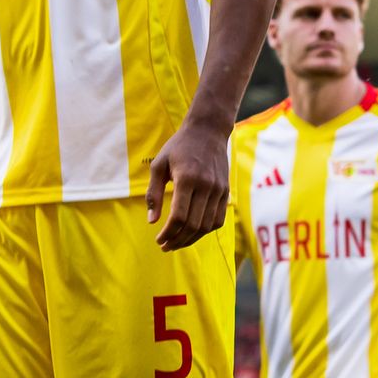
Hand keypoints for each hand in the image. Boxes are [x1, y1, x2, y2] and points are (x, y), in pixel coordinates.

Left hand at [145, 115, 232, 248]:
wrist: (208, 131)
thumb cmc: (178, 147)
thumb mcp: (159, 165)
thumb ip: (154, 193)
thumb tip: (152, 221)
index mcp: (187, 178)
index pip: (179, 216)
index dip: (168, 233)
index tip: (158, 240)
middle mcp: (206, 186)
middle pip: (193, 225)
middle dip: (177, 240)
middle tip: (165, 246)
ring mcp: (219, 190)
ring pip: (207, 226)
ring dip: (191, 239)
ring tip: (176, 242)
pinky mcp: (226, 192)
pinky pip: (218, 219)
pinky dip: (206, 230)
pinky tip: (193, 233)